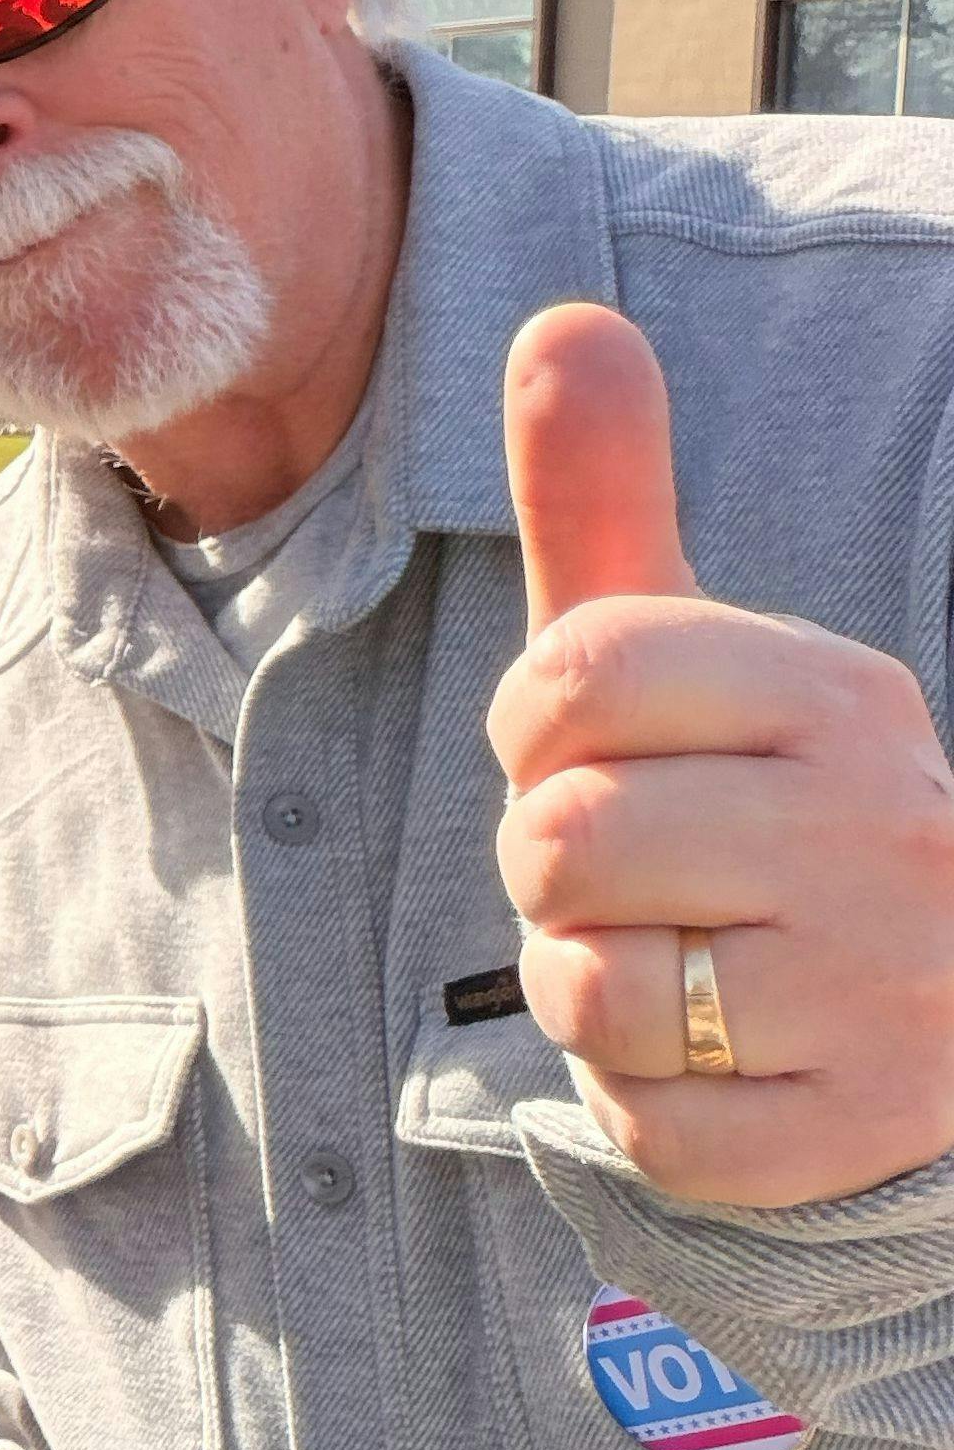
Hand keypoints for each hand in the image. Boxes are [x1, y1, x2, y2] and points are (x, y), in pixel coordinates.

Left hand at [490, 302, 953, 1208]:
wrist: (939, 996)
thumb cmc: (753, 799)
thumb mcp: (682, 648)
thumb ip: (607, 495)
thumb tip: (564, 317)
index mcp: (840, 695)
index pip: (565, 683)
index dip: (537, 732)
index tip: (605, 752)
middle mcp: (890, 829)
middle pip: (560, 842)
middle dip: (551, 870)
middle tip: (642, 878)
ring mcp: (891, 988)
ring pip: (589, 990)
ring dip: (590, 989)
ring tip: (682, 963)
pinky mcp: (861, 1132)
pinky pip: (646, 1127)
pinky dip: (643, 1104)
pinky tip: (720, 1059)